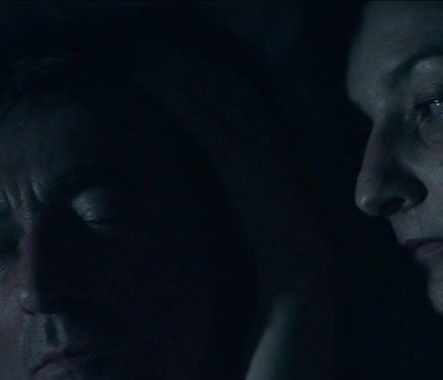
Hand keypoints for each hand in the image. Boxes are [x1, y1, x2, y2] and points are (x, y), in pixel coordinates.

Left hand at [133, 45, 332, 305]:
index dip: (213, 76)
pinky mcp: (238, 157)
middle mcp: (271, 135)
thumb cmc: (280, 250)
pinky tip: (146, 81)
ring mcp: (256, 144)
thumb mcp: (263, 203)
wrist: (300, 268)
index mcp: (280, 144)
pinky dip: (171, 94)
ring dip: (174, 70)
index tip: (182, 63)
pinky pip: (200, 116)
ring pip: (210, 93)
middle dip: (190, 64)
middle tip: (152, 48)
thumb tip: (224, 172)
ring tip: (142, 58)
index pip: (244, 96)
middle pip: (226, 85)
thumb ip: (247, 180)